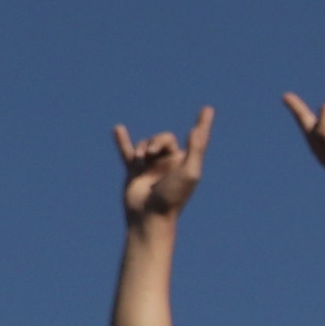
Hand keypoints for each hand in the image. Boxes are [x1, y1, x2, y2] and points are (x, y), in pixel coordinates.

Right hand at [113, 110, 213, 225]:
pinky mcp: (134, 171)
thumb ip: (195, 149)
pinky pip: (126, 153)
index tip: (207, 109)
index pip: (195, 137)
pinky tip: (117, 129)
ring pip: (147, 144)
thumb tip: (197, 129)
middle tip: (153, 154)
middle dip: (157, 141)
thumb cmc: (173, 196)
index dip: (202, 124)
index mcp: (185, 162)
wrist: (149, 216)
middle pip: (164, 138)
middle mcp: (170, 163)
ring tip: (142, 158)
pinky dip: (122, 141)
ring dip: (143, 147)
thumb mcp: (189, 172)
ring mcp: (151, 167)